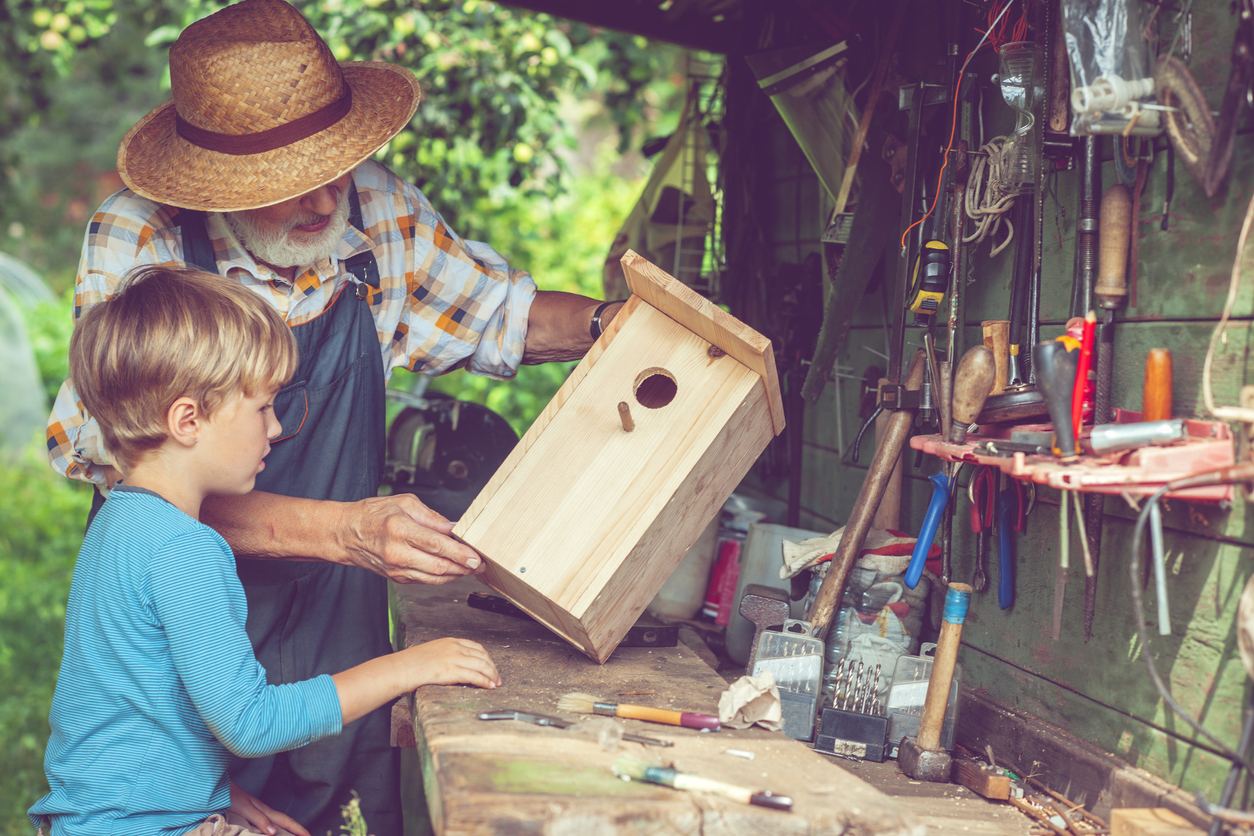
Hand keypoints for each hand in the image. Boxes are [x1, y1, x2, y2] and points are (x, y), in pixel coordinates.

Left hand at [229, 781, 310, 835]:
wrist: (215, 787)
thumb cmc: (228, 796)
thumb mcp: (244, 809)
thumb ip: (259, 819)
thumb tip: (274, 832)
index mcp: (264, 810)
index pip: (285, 821)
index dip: (297, 829)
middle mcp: (262, 810)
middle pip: (283, 821)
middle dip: (295, 829)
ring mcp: (256, 810)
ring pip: (275, 821)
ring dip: (286, 828)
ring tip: (292, 835)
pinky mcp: (248, 812)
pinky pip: (265, 821)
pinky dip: (273, 826)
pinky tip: (270, 831)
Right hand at [339, 494, 485, 583]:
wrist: (346, 534)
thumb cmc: (374, 514)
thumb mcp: (405, 503)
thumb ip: (432, 517)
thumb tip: (454, 527)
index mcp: (400, 530)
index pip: (436, 546)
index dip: (460, 553)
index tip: (476, 556)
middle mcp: (397, 553)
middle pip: (438, 566)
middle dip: (464, 567)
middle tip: (480, 564)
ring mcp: (397, 569)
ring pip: (434, 578)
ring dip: (456, 575)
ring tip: (471, 568)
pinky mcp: (397, 578)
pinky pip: (425, 581)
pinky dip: (442, 576)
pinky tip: (453, 570)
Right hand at [403, 637, 501, 689]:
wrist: (402, 668)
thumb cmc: (414, 663)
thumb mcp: (434, 651)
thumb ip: (448, 654)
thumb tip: (460, 665)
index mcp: (451, 641)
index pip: (477, 647)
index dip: (487, 658)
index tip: (491, 666)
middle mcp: (454, 647)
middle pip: (482, 656)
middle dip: (492, 668)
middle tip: (497, 677)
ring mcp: (453, 658)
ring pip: (481, 665)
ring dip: (492, 675)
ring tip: (495, 683)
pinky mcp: (451, 671)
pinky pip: (474, 676)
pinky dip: (484, 681)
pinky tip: (488, 686)